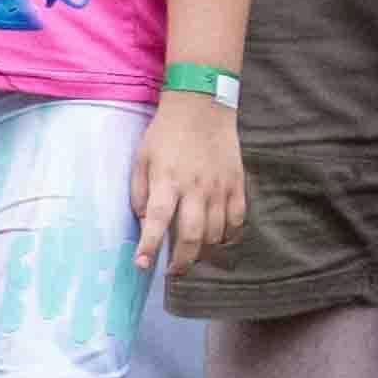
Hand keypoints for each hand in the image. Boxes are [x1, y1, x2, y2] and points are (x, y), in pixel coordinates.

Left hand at [128, 91, 251, 273]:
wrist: (202, 107)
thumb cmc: (166, 133)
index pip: (158, 220)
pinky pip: (238, 219)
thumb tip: (146, 222)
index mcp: (168, 180)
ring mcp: (220, 187)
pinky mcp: (237, 183)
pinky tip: (219, 239)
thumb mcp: (141, 159)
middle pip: (193, 235)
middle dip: (182, 260)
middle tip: (173, 271)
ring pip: (217, 232)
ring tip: (194, 254)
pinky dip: (229, 235)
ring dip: (204, 250)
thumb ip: (139, 192)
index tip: (141, 264)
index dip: (149, 246)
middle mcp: (195, 187)